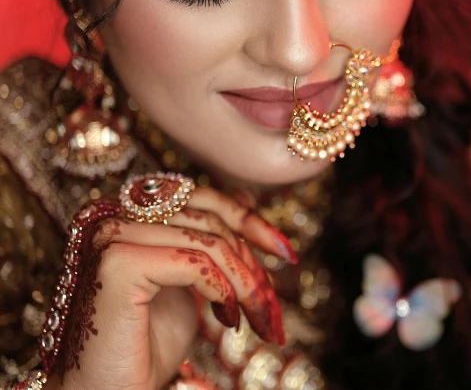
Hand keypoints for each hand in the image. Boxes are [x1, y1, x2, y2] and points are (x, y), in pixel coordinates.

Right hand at [48, 187, 295, 389]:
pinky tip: (227, 319)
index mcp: (129, 213)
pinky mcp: (118, 262)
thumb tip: (247, 200)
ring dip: (245, 284)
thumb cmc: (146, 343)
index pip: (202, 197)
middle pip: (210, 220)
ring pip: (208, 242)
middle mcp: (115, 215)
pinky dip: (222, 291)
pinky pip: (194, 262)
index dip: (250, 221)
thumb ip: (207, 241)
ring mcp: (112, 235)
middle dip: (252, 265)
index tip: (287, 253)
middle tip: (272, 308)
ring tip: (256, 319)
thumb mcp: (191, 283)